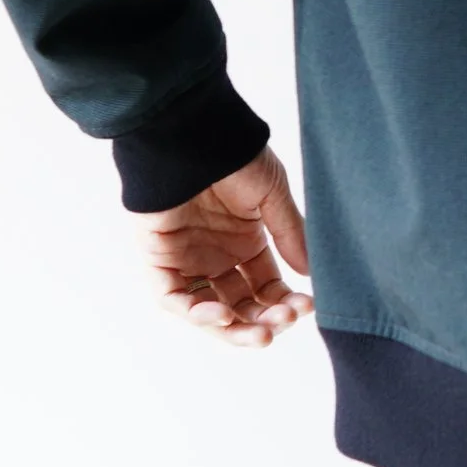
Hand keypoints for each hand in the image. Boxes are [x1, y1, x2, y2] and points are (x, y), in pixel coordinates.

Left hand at [134, 144, 315, 347]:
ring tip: (260, 333)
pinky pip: (173, 296)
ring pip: (208, 310)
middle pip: (240, 305)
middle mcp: (216, 255)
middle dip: (263, 320)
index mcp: (244, 241)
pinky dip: (196, 312)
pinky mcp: (158, 257)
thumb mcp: (272, 196)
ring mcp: (187, 259)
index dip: (285, 302)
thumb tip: (309, 274)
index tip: (307, 306)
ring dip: (234, 327)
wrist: (193, 132)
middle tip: (284, 323)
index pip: (266, 287)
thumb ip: (290, 235)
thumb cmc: (233, 156)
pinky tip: (222, 315)